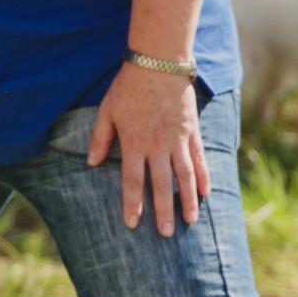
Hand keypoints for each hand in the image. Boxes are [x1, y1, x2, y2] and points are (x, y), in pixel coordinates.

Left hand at [88, 61, 209, 236]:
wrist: (159, 62)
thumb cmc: (128, 87)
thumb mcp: (106, 111)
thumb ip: (99, 138)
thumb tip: (91, 163)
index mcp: (134, 142)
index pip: (132, 180)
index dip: (132, 203)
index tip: (133, 223)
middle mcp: (157, 145)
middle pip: (161, 184)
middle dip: (163, 210)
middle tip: (167, 234)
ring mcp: (177, 139)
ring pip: (184, 175)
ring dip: (187, 200)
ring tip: (191, 221)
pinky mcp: (192, 131)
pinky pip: (200, 158)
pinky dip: (204, 177)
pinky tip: (206, 194)